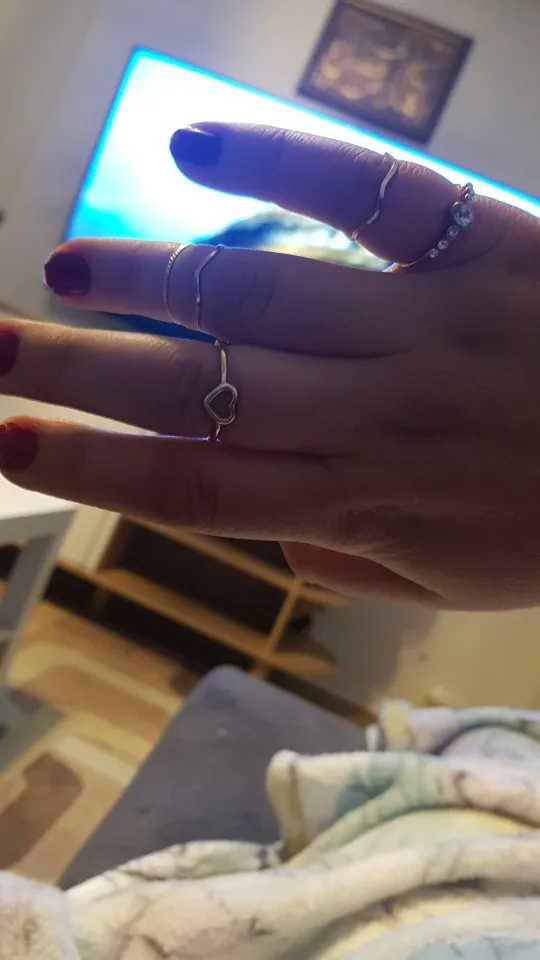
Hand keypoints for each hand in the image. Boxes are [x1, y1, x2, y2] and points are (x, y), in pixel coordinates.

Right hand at [1, 124, 538, 609]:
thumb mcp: (447, 583)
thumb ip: (342, 558)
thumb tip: (266, 524)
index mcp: (364, 505)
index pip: (199, 491)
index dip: (95, 469)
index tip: (10, 446)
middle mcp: (374, 414)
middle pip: (202, 390)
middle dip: (79, 372)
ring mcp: (424, 324)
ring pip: (258, 292)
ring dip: (148, 278)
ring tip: (66, 267)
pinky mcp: (480, 246)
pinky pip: (368, 193)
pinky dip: (276, 160)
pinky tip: (190, 147)